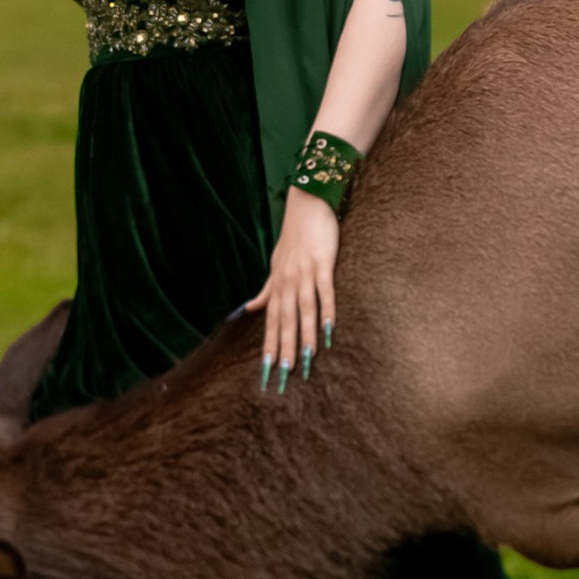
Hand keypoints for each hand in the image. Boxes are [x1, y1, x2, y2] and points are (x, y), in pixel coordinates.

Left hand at [246, 187, 338, 387]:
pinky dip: (327, 308)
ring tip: (306, 358)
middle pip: (285, 320)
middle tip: (283, 373)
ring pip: (303, 309)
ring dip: (304, 334)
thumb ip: (266, 290)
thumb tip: (249, 308)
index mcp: (277, 285)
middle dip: (284, 347)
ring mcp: (305, 273)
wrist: (307, 204)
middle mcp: (287, 282)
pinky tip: (329, 327)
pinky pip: (324, 290)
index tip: (265, 370)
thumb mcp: (276, 264)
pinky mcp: (322, 263)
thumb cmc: (294, 237)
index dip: (268, 345)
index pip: (271, 320)